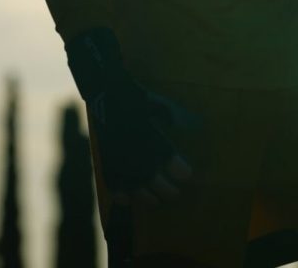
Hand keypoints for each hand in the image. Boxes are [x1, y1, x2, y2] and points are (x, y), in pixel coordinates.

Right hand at [90, 74, 203, 206]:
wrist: (108, 96)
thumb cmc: (136, 99)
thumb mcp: (160, 106)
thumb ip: (173, 118)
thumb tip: (190, 124)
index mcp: (157, 145)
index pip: (176, 169)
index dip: (182, 173)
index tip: (186, 175)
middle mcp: (141, 160)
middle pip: (159, 185)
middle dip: (169, 191)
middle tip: (175, 193)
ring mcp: (124, 165)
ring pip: (139, 192)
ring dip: (149, 198)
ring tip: (155, 201)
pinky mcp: (109, 165)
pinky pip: (115, 187)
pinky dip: (122, 196)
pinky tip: (128, 199)